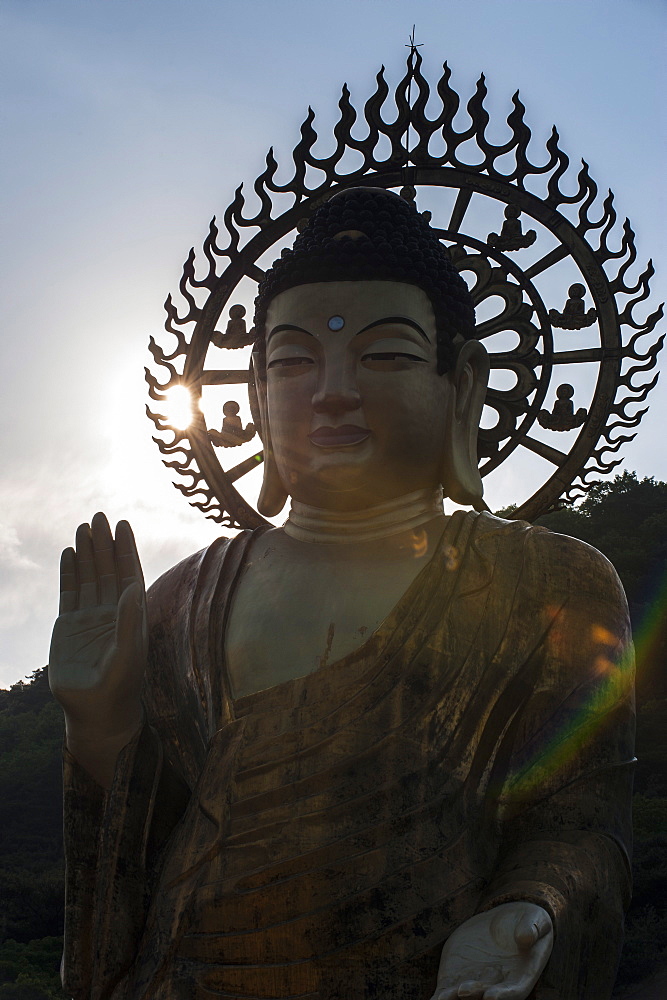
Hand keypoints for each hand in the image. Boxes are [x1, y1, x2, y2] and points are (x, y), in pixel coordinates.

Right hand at [49, 513, 146, 784]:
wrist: (98, 711)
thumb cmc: (119, 686)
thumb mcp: (128, 654)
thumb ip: (130, 621)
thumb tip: (134, 586)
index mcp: (132, 615)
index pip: (129, 573)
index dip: (126, 549)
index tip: (123, 524)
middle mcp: (112, 612)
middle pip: (108, 569)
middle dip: (104, 543)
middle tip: (100, 515)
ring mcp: (90, 618)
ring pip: (89, 577)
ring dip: (87, 552)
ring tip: (84, 526)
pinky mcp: (69, 627)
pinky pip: (69, 592)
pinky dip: (69, 572)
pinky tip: (68, 553)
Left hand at [431, 901, 552, 999]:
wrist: (507, 921)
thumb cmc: (529, 922)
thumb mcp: (535, 920)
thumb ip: (532, 928)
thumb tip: (525, 938)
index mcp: (521, 976)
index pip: (513, 991)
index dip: (503, 995)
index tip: (491, 996)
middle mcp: (498, 984)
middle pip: (486, 994)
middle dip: (474, 994)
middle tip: (462, 992)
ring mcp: (477, 981)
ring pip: (464, 995)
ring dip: (453, 998)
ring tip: (441, 999)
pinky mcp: (459, 975)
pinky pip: (448, 988)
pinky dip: (441, 995)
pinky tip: (434, 999)